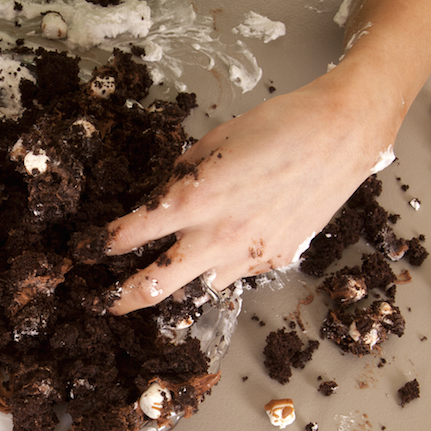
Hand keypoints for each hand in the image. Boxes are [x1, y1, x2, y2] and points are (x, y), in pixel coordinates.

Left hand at [106, 72, 397, 314]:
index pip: (129, 235)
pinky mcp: (273, 261)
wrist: (341, 135)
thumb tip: (162, 200)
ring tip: (171, 272)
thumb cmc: (277, 127)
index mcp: (192, 202)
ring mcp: (246, 256)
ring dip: (180, 281)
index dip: (102, 245)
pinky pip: (235, 273)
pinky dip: (221, 265)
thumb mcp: (213, 143)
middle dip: (122, 298)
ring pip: (197, 287)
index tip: (89, 250)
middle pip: (154, 286)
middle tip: (105, 303)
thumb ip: (182, 178)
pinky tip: (227, 245)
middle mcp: (215, 237)